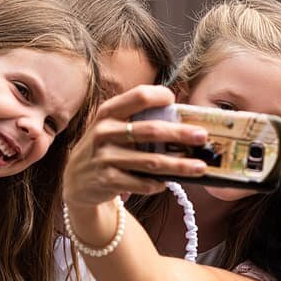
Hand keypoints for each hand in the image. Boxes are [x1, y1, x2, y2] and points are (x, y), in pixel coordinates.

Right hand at [60, 85, 212, 212]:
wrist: (77, 180)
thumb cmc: (106, 148)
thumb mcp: (112, 128)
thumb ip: (137, 120)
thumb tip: (182, 122)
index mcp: (108, 112)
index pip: (139, 96)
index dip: (161, 96)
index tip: (177, 102)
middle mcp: (105, 131)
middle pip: (151, 130)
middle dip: (180, 134)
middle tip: (203, 137)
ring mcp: (105, 157)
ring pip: (151, 161)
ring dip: (179, 165)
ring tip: (200, 167)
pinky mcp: (108, 180)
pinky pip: (142, 183)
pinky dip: (159, 184)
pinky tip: (168, 183)